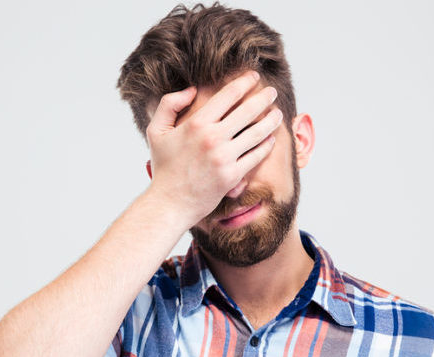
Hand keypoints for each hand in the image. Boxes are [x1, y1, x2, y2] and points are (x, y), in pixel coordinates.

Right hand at [145, 70, 283, 226]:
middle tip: (272, 92)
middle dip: (264, 98)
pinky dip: (267, 145)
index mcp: (196, 123)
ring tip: (277, 113)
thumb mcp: (156, 131)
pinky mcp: (233, 176)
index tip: (253, 77)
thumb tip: (192, 90)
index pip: (228, 96)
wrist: (169, 203)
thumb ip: (169, 104)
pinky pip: (256, 156)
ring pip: (257, 133)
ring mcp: (225, 158)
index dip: (244, 83)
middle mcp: (213, 138)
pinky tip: (271, 139)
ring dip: (271, 120)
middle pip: (248, 111)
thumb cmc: (163, 167)